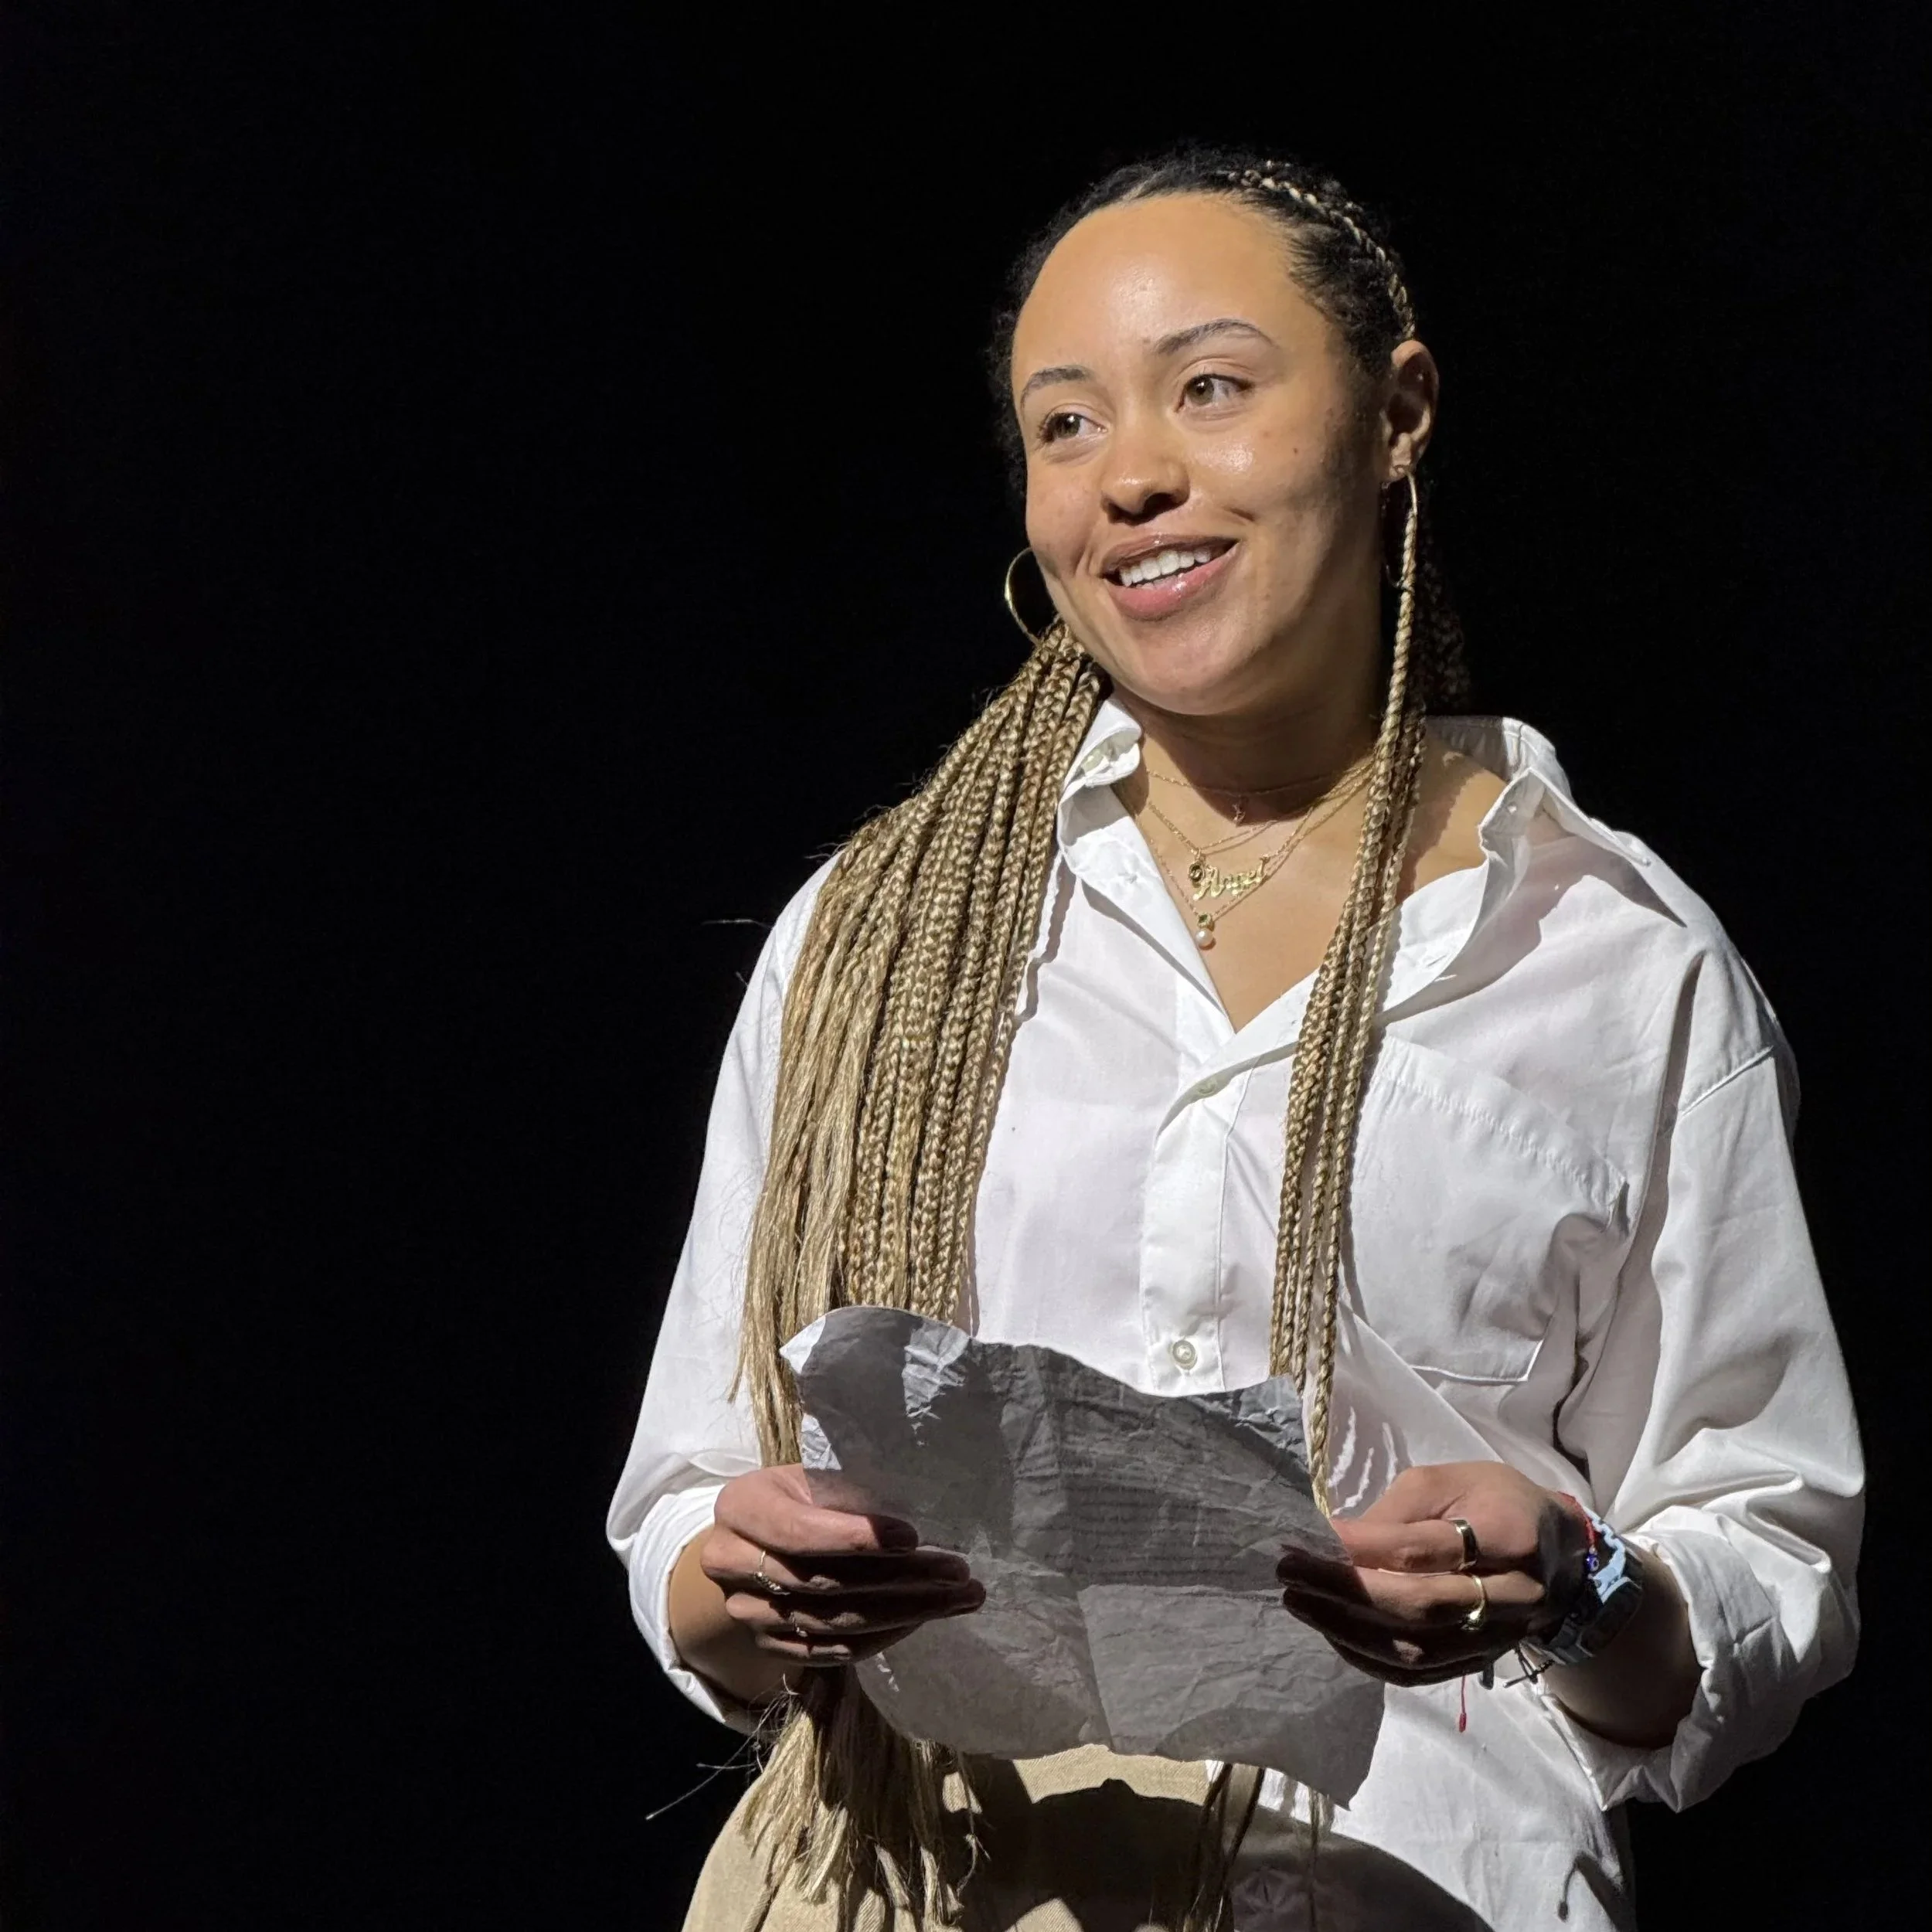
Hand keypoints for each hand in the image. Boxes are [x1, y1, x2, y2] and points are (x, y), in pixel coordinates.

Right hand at [700, 1465, 984, 1668]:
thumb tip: (921, 1503)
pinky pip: (830, 1652)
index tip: (913, 1537)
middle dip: (899, 1579)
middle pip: (822, 1582)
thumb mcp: (815, 1477)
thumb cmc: (802, 1496)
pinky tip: (922, 1620)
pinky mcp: (768, 1646)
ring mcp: (747, 1611)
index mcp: (742, 1505)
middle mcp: (731, 1562)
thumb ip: (849, 1490)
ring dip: (903, 1613)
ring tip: (957, 1598)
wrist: (756, 1541)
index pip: (798, 1531)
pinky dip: (881, 1639)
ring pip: (832, 1622)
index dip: (855, 1538)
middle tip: (958, 1572)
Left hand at [1276, 1461, 1587, 1684]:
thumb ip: (1396, 1513)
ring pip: (1418, 1650)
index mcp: (1508, 1534)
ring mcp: (1497, 1638)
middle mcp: (1511, 1595)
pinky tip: (1330, 1630)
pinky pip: (1418, 1672)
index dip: (1362, 1547)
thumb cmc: (1496, 1501)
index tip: (1307, 1537)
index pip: (1425, 1550)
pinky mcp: (1479, 1662)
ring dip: (1347, 1629)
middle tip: (1290, 1571)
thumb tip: (1335, 1542)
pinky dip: (1367, 1656)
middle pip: (1420, 1606)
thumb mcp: (1450, 1481)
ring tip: (1298, 1602)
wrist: (1559, 1553)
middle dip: (1346, 1591)